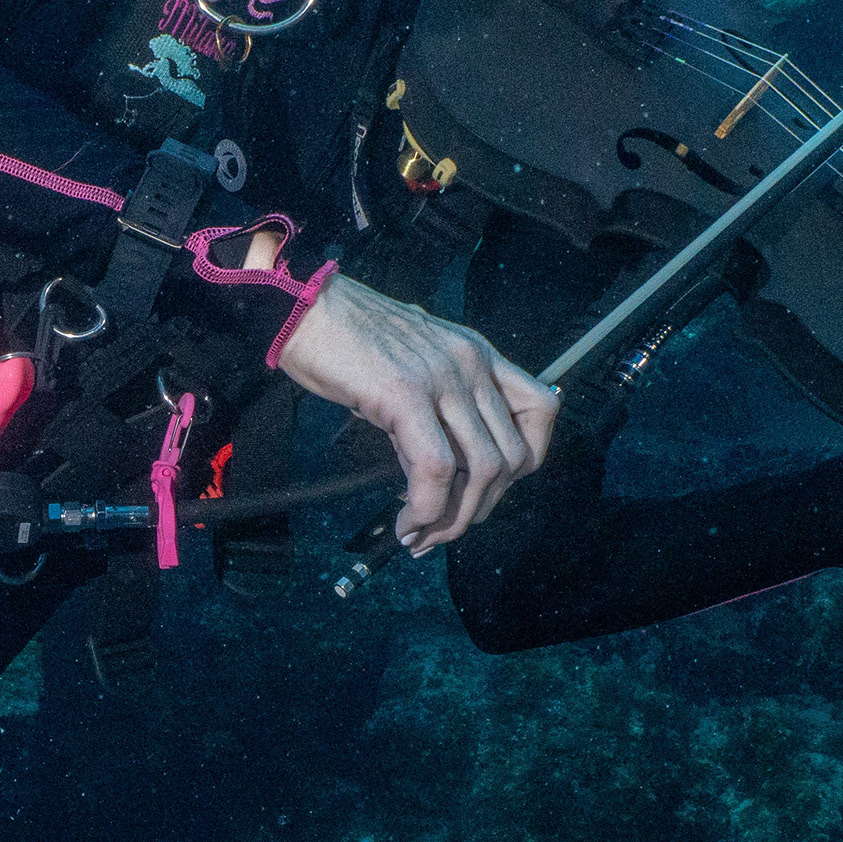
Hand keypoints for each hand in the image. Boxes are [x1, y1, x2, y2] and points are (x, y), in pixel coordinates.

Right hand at [270, 275, 557, 555]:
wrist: (301, 307)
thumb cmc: (344, 338)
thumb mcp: (411, 367)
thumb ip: (435, 412)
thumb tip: (436, 476)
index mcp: (477, 353)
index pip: (541, 409)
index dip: (524, 461)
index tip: (485, 488)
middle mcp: (471, 363)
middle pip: (515, 455)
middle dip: (483, 506)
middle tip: (444, 527)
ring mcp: (442, 377)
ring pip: (483, 469)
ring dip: (455, 517)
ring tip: (422, 534)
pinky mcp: (406, 394)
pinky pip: (436, 469)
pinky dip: (426, 509)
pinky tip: (406, 522)